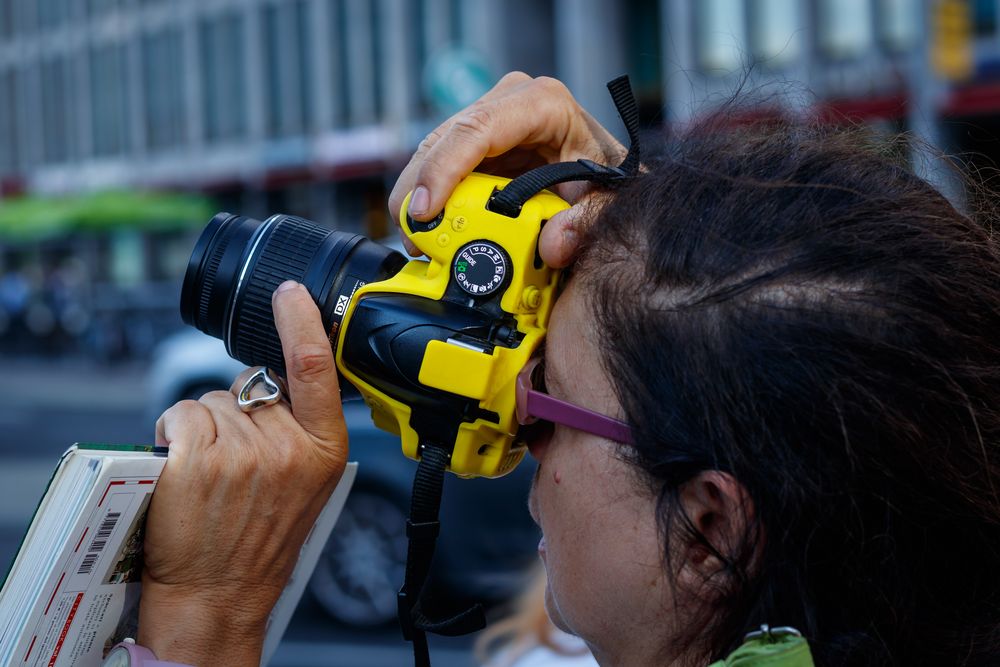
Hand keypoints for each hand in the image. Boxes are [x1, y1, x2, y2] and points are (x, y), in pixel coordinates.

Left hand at [137, 281, 347, 665]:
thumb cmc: (260, 541)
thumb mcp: (308, 484)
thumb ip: (300, 431)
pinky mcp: (198, 460)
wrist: (219, 593)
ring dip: (201, 428)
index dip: (302, 322)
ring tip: (208, 473)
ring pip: (211, 402)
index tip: (292, 294)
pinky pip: (181, 414)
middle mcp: (287, 448)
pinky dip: (173, 432)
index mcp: (324, 449)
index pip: (318, 368)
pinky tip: (180, 465)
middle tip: (234, 458)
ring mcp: (242, 454)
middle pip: (251, 386)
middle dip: (236, 410)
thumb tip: (277, 382)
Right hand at [388, 72, 624, 267]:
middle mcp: (509, 100)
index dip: (444, 169)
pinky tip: (429, 229)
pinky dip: (431, 199)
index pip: (479, 129)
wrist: (608, 174)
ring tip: (416, 242)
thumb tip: (554, 245)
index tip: (426, 211)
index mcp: (542, 103)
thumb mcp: (608, 199)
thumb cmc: (607, 179)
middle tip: (412, 238)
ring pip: (433, 152)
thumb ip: (587, 222)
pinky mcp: (475, 139)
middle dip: (420, 189)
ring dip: (418, 197)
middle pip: (444, 139)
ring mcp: (488, 116)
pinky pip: (440, 165)